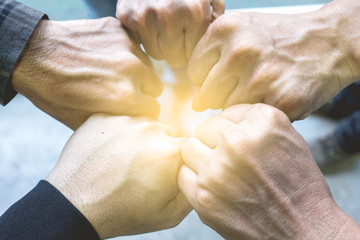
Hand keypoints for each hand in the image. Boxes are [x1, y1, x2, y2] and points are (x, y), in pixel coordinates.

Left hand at [12, 17, 162, 129]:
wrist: (32, 54)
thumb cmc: (54, 92)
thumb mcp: (83, 121)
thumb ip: (115, 123)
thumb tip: (132, 122)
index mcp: (125, 97)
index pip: (154, 109)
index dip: (142, 110)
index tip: (132, 108)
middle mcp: (132, 70)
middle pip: (156, 87)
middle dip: (143, 91)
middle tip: (122, 90)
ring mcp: (127, 46)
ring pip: (147, 65)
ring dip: (136, 71)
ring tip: (112, 72)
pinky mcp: (119, 29)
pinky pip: (134, 46)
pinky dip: (124, 52)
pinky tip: (105, 56)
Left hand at [46, 114, 190, 238]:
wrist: (75, 205)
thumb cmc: (121, 211)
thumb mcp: (168, 215)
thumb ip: (192, 191)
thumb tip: (197, 173)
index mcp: (170, 151)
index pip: (188, 146)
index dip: (178, 160)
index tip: (166, 171)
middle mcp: (150, 128)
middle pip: (167, 132)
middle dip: (160, 148)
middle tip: (144, 168)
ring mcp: (124, 119)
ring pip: (143, 124)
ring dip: (140, 138)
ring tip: (124, 161)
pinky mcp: (103, 116)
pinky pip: (120, 120)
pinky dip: (118, 133)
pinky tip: (110, 153)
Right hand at [116, 0, 224, 66]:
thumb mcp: (211, 0)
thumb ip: (215, 24)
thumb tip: (211, 48)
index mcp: (194, 11)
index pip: (192, 55)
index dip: (192, 50)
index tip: (190, 39)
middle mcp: (169, 12)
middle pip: (175, 58)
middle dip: (178, 50)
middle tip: (178, 35)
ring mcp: (145, 14)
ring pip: (156, 53)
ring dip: (161, 45)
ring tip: (164, 27)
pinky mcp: (127, 15)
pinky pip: (139, 43)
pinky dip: (145, 36)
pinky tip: (151, 22)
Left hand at [178, 104, 359, 238]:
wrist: (304, 230)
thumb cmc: (299, 187)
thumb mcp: (290, 139)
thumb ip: (256, 122)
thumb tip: (223, 118)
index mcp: (263, 122)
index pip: (228, 112)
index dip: (233, 130)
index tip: (241, 144)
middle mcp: (238, 141)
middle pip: (205, 128)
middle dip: (215, 142)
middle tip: (229, 160)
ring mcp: (217, 169)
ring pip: (189, 148)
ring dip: (201, 159)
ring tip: (220, 173)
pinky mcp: (203, 196)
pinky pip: (182, 174)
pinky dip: (194, 180)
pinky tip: (213, 188)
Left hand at [188, 6, 359, 119]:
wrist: (330, 40)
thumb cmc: (280, 39)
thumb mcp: (241, 32)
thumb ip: (211, 61)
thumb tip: (196, 103)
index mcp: (226, 29)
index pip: (194, 72)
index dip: (209, 78)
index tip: (227, 75)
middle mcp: (241, 49)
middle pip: (208, 94)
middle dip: (223, 94)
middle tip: (247, 82)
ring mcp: (262, 75)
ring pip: (228, 110)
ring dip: (243, 105)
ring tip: (263, 87)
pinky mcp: (283, 98)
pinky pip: (253, 119)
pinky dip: (261, 113)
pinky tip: (274, 96)